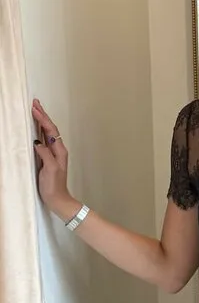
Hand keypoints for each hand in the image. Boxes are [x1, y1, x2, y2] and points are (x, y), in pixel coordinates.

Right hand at [32, 100, 77, 217]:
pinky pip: (44, 140)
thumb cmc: (54, 186)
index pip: (51, 130)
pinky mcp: (47, 158)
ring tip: (35, 110)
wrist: (57, 199)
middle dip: (42, 115)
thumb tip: (38, 142)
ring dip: (41, 121)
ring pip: (47, 132)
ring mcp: (52, 153)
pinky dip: (39, 130)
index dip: (43, 119)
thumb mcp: (50, 169)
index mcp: (59, 151)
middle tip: (35, 103)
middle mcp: (57, 150)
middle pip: (50, 128)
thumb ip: (46, 154)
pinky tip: (35, 127)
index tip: (35, 108)